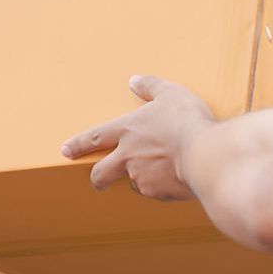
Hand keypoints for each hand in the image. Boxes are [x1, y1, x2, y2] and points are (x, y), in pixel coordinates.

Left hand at [60, 74, 215, 200]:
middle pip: (101, 172)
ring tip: (156, 173)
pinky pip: (154, 191)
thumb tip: (135, 80)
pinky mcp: (156, 192)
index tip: (66, 151)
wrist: (206, 156)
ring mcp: (140, 176)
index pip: (93, 138)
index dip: (77, 144)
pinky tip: (174, 180)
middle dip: (97, 178)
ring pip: (131, 182)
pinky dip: (160, 187)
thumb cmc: (188, 122)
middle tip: (97, 182)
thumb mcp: (170, 93)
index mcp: (127, 130)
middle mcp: (127, 156)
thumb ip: (150, 86)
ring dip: (137, 179)